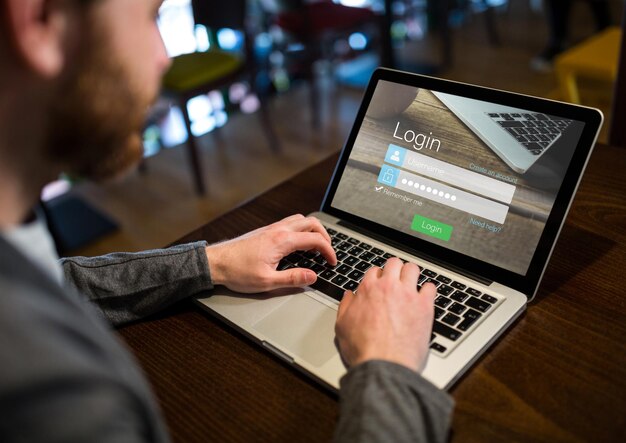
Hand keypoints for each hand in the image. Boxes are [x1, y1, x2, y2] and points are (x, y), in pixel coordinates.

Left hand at [205, 214, 336, 292]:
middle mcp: (278, 230)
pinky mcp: (266, 231)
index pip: (315, 240)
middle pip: (311, 222)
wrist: (216, 262)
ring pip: (300, 220)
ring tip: (316, 246)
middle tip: (328, 251)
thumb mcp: (267, 282)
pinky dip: (301, 230)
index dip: (328, 251)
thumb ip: (292, 279)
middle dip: (325, 236)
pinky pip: (290, 223)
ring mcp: (271, 228)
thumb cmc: (237, 272)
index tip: (332, 262)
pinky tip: (298, 244)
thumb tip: (313, 277)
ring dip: (313, 230)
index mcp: (282, 241)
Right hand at [335, 258, 435, 372]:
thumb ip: (345, 306)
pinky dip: (428, 291)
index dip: (377, 277)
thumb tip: (349, 296)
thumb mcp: (342, 326)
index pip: (374, 270)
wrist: (384, 364)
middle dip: (395, 270)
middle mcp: (389, 287)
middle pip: (394, 263)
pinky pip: (430, 287)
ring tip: (411, 284)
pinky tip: (425, 298)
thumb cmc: (363, 349)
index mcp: (368, 289)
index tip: (379, 284)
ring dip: (411, 274)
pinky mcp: (424, 306)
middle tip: (396, 280)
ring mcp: (408, 294)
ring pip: (413, 269)